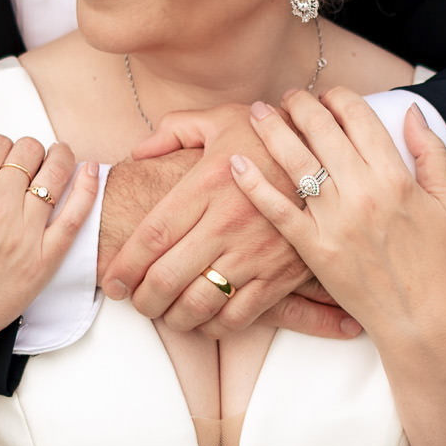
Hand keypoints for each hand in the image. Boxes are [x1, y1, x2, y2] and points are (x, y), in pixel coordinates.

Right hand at [0, 134, 95, 360]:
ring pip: (56, 173)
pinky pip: (76, 216)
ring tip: (60, 157)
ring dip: (59, 158)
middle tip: (27, 162)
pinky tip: (90, 172)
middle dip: (27, 151)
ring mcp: (24, 234)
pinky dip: (87, 188)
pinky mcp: (44, 261)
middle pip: (28, 152)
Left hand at [102, 101, 358, 340]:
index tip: (111, 280)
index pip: (152, 236)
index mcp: (207, 184)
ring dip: (172, 317)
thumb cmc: (270, 137)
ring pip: (199, 303)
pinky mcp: (280, 275)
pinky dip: (213, 327)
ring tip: (163, 313)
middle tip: (133, 302)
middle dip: (142, 299)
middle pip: (167, 276)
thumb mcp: (222, 119)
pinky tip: (203, 320)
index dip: (124, 265)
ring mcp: (255, 253)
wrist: (334, 156)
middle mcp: (227, 222)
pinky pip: (237, 316)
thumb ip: (174, 130)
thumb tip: (139, 151)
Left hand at [229, 89, 445, 340]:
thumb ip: (431, 151)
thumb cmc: (434, 260)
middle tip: (288, 96)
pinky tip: (237, 163)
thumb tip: (412, 110)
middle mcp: (363, 191)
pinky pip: (278, 209)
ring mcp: (335, 220)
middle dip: (301, 104)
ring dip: (273, 130)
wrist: (419, 315)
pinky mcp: (314, 247)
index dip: (339, 97)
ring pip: (296, 161)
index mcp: (395, 176)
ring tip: (258, 112)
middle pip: (322, 130)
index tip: (327, 96)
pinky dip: (255, 184)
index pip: (359, 117)